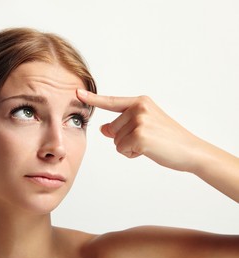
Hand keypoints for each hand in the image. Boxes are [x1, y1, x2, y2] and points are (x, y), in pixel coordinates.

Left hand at [77, 89, 202, 171]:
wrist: (190, 150)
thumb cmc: (168, 138)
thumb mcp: (144, 126)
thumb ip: (122, 125)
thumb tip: (103, 129)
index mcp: (141, 102)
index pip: (112, 101)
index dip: (93, 99)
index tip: (78, 92)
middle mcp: (139, 108)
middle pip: (112, 128)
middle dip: (124, 138)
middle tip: (147, 139)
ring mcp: (140, 120)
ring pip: (116, 140)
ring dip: (129, 147)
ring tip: (149, 144)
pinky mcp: (140, 136)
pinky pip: (122, 149)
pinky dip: (132, 154)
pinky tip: (148, 150)